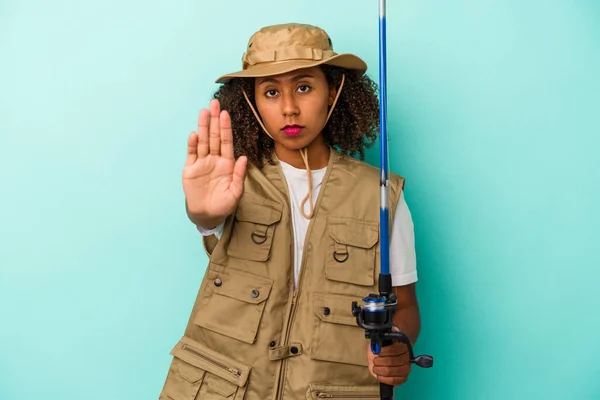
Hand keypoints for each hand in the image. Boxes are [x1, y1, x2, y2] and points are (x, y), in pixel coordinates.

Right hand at [183, 99, 246, 227]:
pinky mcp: (190, 169)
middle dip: (214, 120)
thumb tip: (243, 158)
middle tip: (214, 103)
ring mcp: (202, 163)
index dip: (225, 128)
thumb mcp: (236, 192)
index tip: (226, 114)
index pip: (226, 142)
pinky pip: (192, 154)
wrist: (208, 215)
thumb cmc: (224, 205)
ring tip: (203, 112)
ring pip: (202, 141)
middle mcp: (214, 159)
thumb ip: (239, 175)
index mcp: (227, 163)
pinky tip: (194, 134)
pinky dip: (192, 144)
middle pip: (213, 136)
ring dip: (203, 127)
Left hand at [367, 328, 410, 386]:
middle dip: (382, 361)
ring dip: (382, 370)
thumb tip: (393, 328)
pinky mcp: (403, 378)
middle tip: (374, 360)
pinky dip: (385, 379)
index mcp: (404, 346)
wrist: (388, 354)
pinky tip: (379, 375)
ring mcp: (406, 368)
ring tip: (375, 367)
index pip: (396, 349)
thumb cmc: (385, 346)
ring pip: (394, 371)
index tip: (377, 351)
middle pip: (395, 361)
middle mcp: (407, 358)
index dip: (385, 351)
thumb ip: (388, 332)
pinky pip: (395, 381)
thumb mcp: (384, 337)